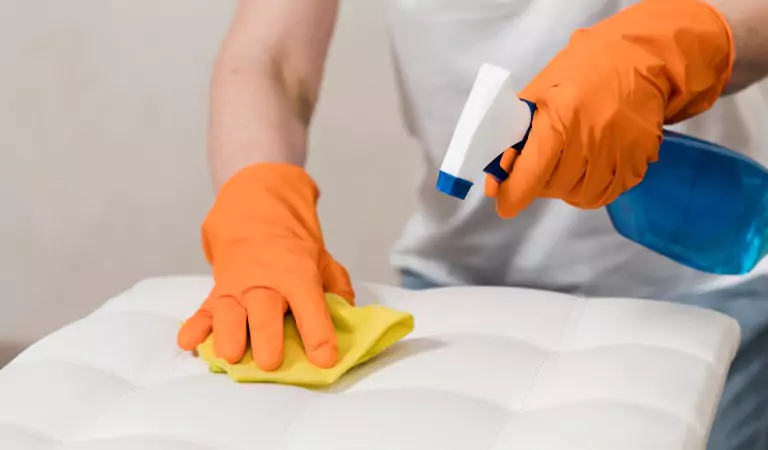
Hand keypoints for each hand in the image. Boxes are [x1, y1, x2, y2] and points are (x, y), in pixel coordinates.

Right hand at [177, 163, 354, 369]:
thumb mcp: (323, 260)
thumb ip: (337, 288)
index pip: (310, 306)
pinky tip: (188, 342)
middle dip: (266, 339)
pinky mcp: (216, 292)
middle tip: (270, 362)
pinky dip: (194, 327)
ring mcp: (237, 288)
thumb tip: (348, 315)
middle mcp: (265, 283)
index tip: (325, 358)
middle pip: (265, 314)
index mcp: (297, 276)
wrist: (255, 211)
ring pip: (230, 314)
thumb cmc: (292, 245)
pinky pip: (202, 311)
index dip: (318, 334)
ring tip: (231, 355)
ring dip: (229, 335)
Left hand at [485, 0, 733, 217]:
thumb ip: (513, 140)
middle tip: (542, 163)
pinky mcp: (640, 159)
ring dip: (566, 187)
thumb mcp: (537, 95)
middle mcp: (591, 137)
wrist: (638, 57)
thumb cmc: (579, 72)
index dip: (513, 194)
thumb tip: (494, 186)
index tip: (505, 202)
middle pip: (554, 187)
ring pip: (580, 196)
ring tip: (568, 161)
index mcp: (560, 117)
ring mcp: (620, 150)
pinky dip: (593, 187)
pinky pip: (608, 192)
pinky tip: (591, 165)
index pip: (531, 174)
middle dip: (540, 182)